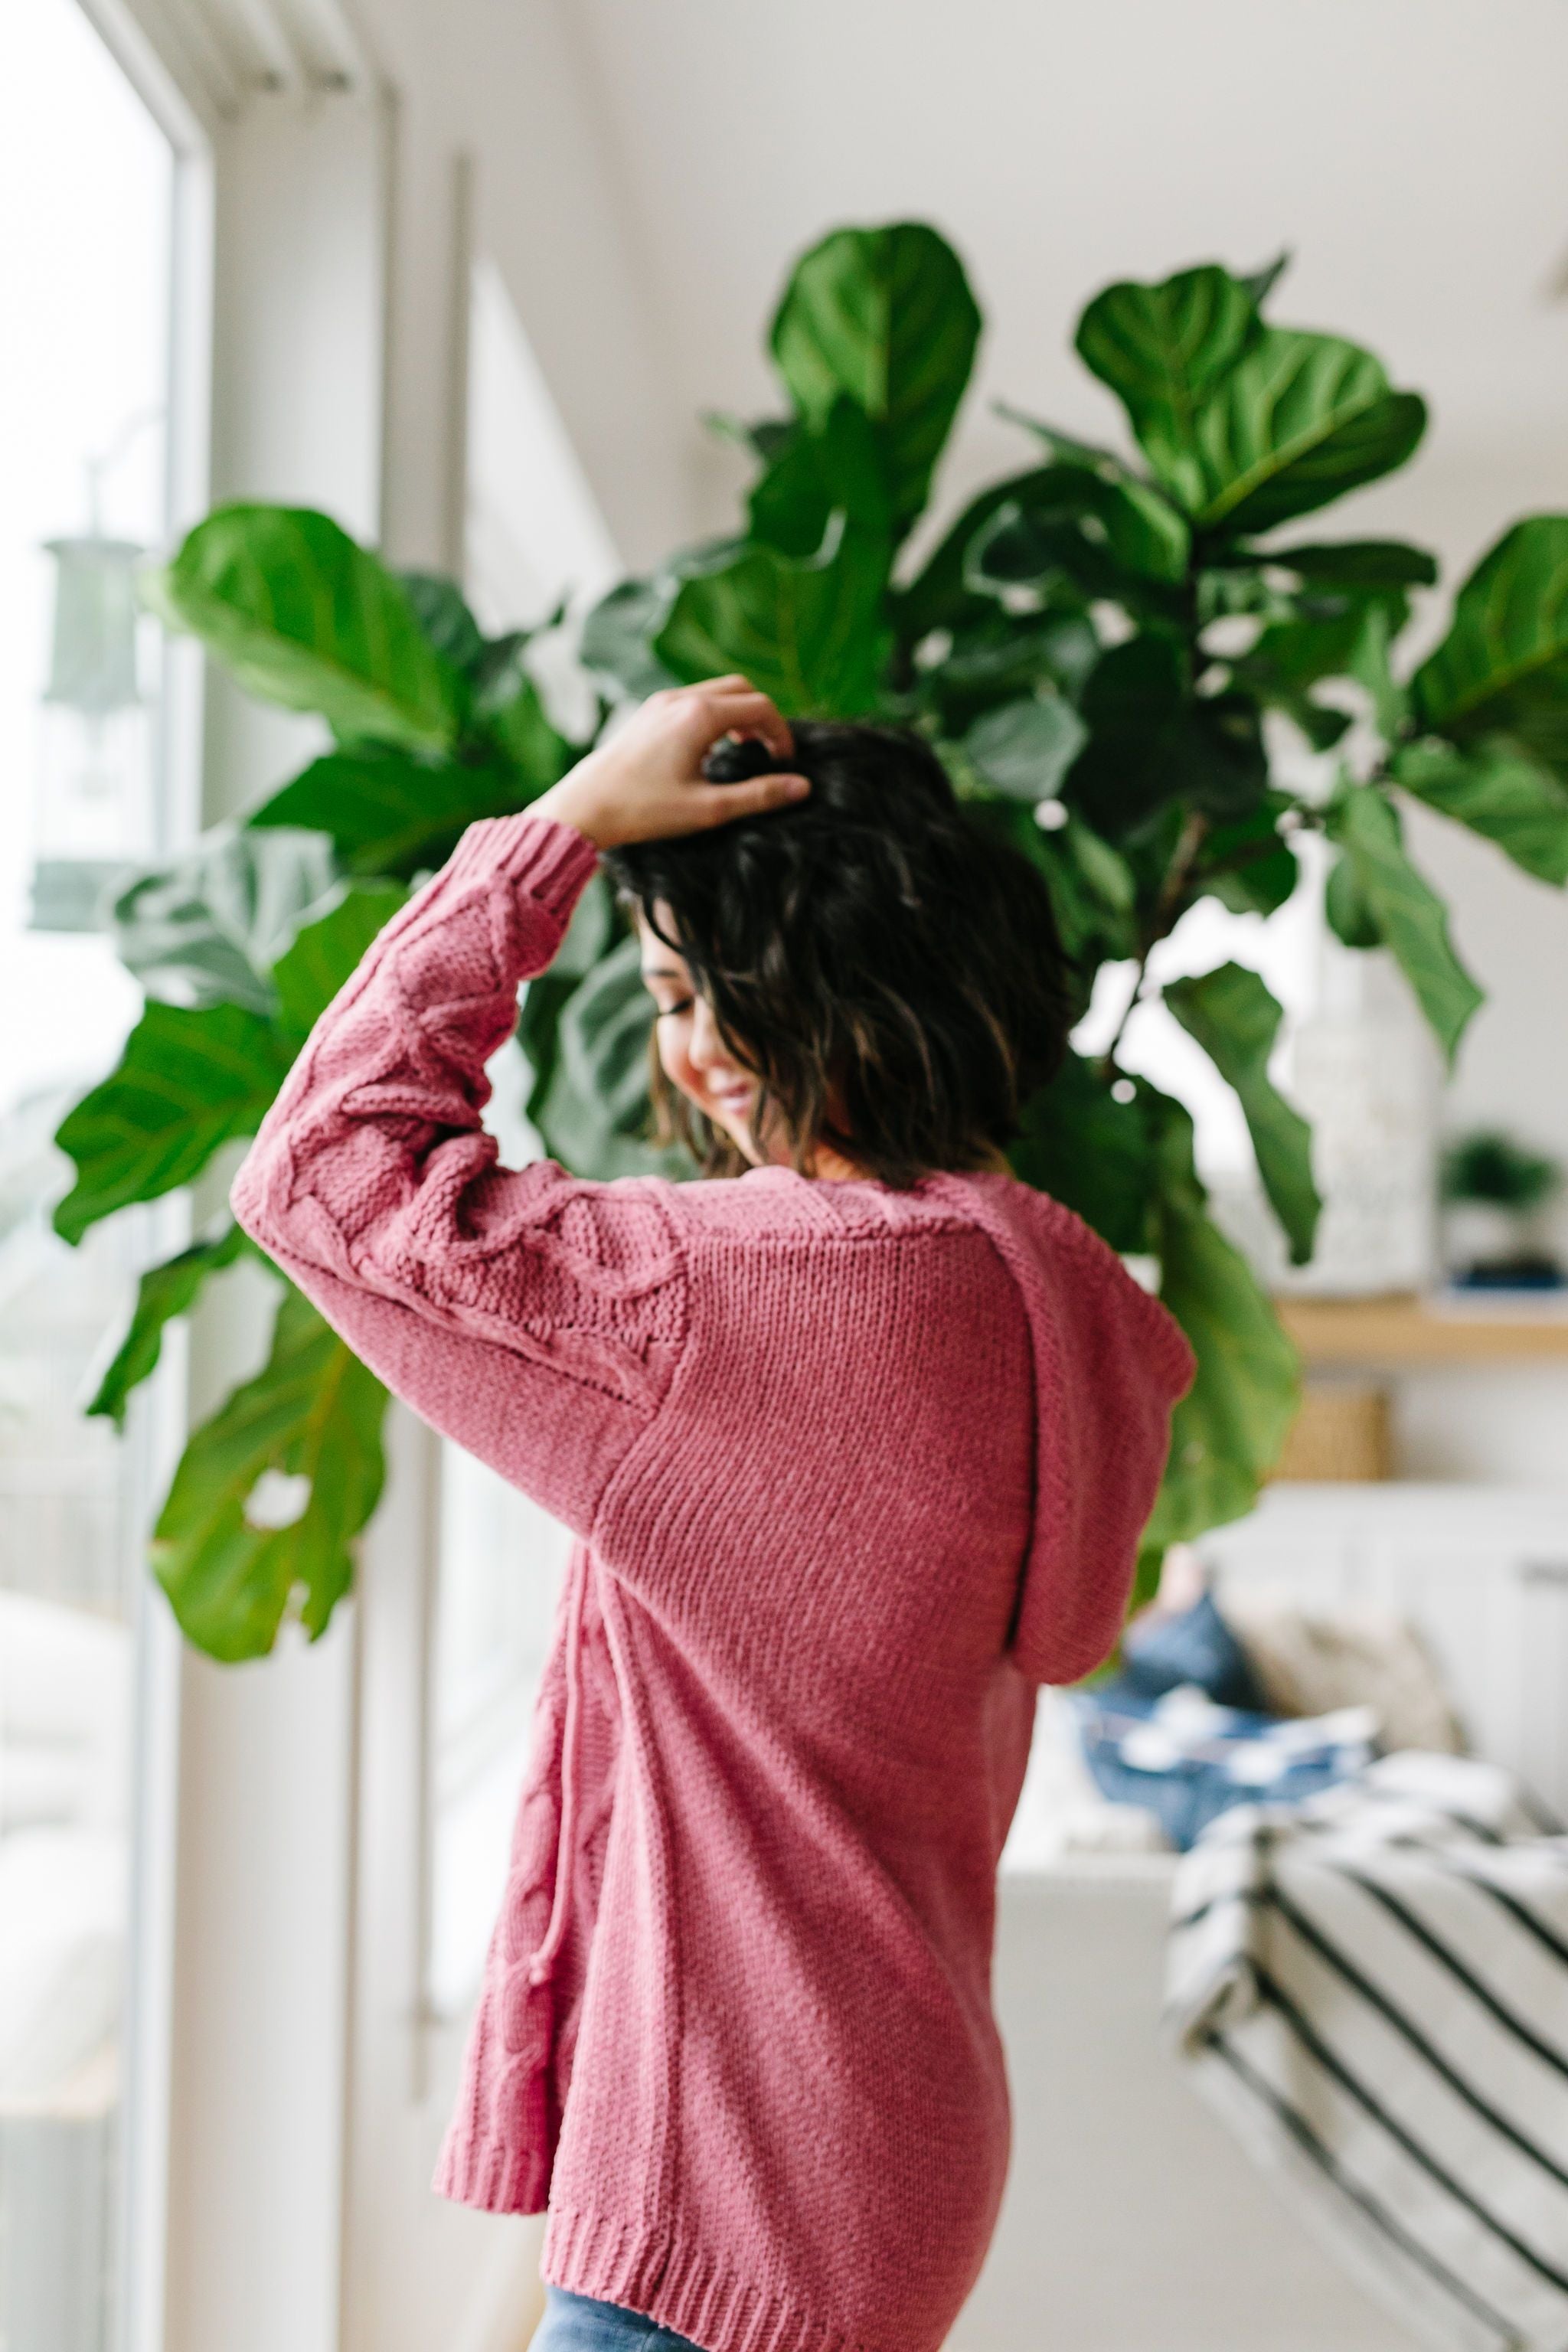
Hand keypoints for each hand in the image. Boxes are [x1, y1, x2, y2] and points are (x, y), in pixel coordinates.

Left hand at [533, 677, 809, 849]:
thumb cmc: (645, 810)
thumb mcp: (709, 808)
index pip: (760, 707)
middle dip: (763, 717)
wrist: (586, 807)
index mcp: (700, 716)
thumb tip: (801, 787)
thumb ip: (758, 796)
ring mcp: (661, 703)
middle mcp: (681, 699)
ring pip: (717, 691)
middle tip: (769, 753)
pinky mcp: (648, 712)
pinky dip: (715, 715)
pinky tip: (711, 749)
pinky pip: (694, 699)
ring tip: (744, 751)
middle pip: (742, 689)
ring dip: (739, 714)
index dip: (781, 734)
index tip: (784, 765)